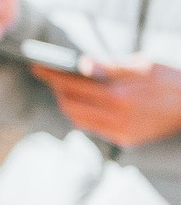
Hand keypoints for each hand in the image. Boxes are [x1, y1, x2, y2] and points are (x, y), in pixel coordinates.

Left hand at [34, 55, 180, 147]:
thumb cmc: (170, 80)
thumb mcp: (143, 66)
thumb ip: (110, 66)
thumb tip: (81, 64)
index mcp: (119, 95)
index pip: (72, 85)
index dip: (51, 75)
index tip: (37, 66)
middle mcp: (117, 117)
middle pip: (70, 104)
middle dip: (56, 89)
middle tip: (48, 75)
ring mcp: (121, 131)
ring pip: (78, 119)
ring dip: (66, 104)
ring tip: (63, 88)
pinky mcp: (125, 140)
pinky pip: (93, 128)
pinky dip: (82, 115)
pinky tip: (82, 104)